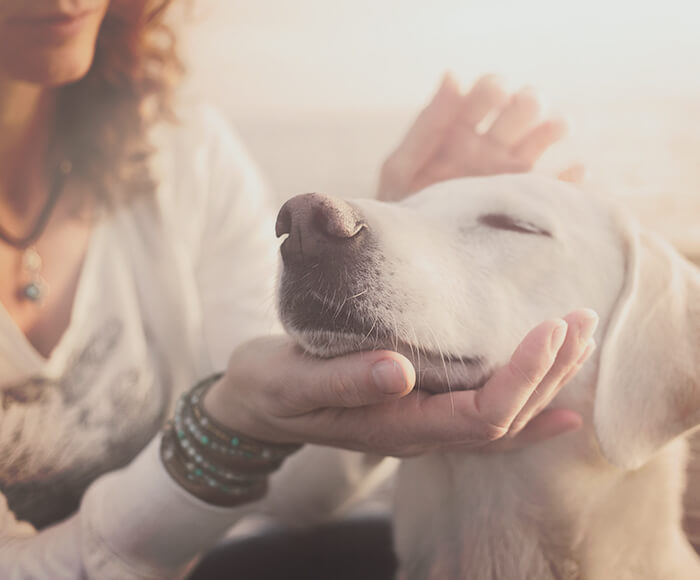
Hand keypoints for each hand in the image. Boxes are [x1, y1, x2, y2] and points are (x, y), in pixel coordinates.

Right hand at [203, 309, 596, 456]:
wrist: (256, 402)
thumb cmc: (271, 387)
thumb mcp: (293, 381)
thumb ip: (344, 381)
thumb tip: (399, 371)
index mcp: (396, 427)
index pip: (481, 415)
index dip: (523, 377)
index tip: (550, 328)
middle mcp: (419, 432)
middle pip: (506, 418)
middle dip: (549, 372)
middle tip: (579, 320)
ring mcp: (422, 424)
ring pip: (502, 418)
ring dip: (546, 381)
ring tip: (578, 339)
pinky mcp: (419, 408)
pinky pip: (485, 417)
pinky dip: (527, 407)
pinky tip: (559, 402)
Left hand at [377, 74, 585, 201]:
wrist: (414, 255)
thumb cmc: (402, 208)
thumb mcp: (404, 167)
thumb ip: (428, 125)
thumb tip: (453, 75)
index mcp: (460, 129)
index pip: (486, 93)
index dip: (494, 88)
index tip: (496, 94)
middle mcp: (490, 145)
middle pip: (521, 109)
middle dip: (527, 102)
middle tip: (522, 107)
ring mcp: (510, 172)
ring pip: (544, 138)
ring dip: (553, 127)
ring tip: (555, 129)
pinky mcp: (525, 202)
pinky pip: (557, 187)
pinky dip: (570, 179)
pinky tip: (575, 171)